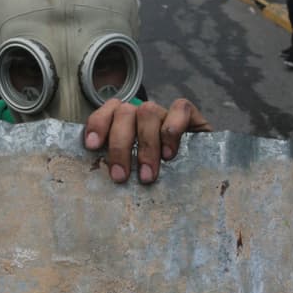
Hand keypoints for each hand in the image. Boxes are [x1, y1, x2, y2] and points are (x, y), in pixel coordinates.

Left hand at [84, 98, 211, 184]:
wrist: (199, 177)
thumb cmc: (160, 179)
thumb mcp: (134, 174)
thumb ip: (119, 169)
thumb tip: (97, 184)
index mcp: (124, 123)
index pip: (107, 111)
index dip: (97, 124)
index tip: (93, 146)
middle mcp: (142, 115)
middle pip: (124, 113)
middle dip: (120, 145)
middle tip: (121, 177)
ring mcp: (165, 113)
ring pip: (148, 111)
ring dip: (146, 145)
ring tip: (147, 176)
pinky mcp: (189, 115)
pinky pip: (180, 108)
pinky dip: (172, 129)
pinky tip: (170, 154)